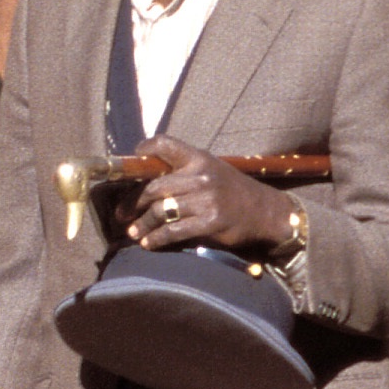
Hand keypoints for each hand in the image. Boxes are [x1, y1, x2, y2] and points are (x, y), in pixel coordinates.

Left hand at [121, 137, 296, 257]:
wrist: (266, 212)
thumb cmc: (233, 192)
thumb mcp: (212, 171)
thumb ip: (185, 172)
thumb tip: (147, 185)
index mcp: (199, 158)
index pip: (165, 144)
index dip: (144, 151)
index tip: (132, 163)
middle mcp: (201, 176)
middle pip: (154, 187)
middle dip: (133, 202)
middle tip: (122, 214)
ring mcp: (206, 199)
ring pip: (161, 211)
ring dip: (142, 224)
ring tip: (133, 232)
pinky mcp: (210, 222)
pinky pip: (174, 231)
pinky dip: (157, 239)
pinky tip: (148, 244)